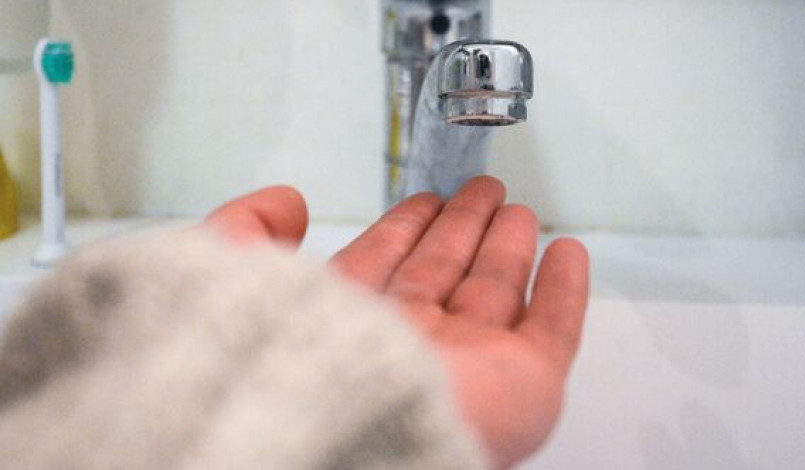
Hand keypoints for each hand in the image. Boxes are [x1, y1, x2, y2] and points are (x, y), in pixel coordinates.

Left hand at [203, 178, 589, 468]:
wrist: (332, 437)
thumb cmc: (274, 364)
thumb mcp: (230, 277)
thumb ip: (247, 233)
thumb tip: (286, 202)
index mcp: (345, 322)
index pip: (385, 263)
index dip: (406, 227)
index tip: (425, 197)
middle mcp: (407, 342)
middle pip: (445, 272)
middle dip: (463, 228)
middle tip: (483, 192)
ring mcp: (469, 365)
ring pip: (495, 293)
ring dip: (509, 249)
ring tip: (517, 212)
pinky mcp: (523, 385)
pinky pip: (552, 328)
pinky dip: (564, 290)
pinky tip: (566, 255)